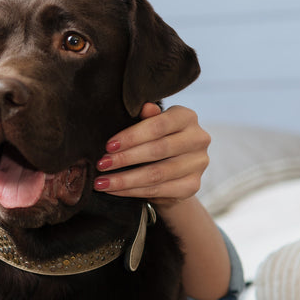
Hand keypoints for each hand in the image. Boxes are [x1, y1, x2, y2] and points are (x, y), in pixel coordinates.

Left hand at [92, 103, 209, 207]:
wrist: (170, 169)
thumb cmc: (153, 138)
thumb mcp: (148, 124)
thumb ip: (147, 117)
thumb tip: (144, 107)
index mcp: (187, 117)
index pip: (158, 126)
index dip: (132, 136)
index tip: (108, 146)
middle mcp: (198, 139)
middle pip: (157, 150)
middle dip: (125, 158)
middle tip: (101, 164)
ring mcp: (198, 164)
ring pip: (156, 174)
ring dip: (124, 180)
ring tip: (101, 182)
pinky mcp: (193, 186)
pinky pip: (158, 190)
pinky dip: (132, 191)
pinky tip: (114, 190)